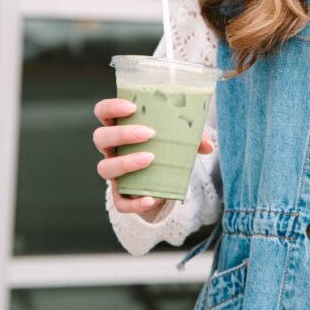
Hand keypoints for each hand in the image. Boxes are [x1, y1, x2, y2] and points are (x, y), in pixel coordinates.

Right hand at [93, 97, 213, 219]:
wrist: (163, 183)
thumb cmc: (166, 149)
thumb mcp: (179, 139)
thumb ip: (193, 137)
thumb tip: (208, 145)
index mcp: (120, 127)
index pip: (103, 112)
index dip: (111, 107)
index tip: (132, 107)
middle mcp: (111, 149)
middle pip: (101, 137)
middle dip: (122, 134)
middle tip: (149, 134)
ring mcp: (114, 172)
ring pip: (104, 168)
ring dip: (125, 162)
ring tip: (150, 159)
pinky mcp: (121, 195)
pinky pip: (120, 202)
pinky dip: (134, 203)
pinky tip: (151, 197)